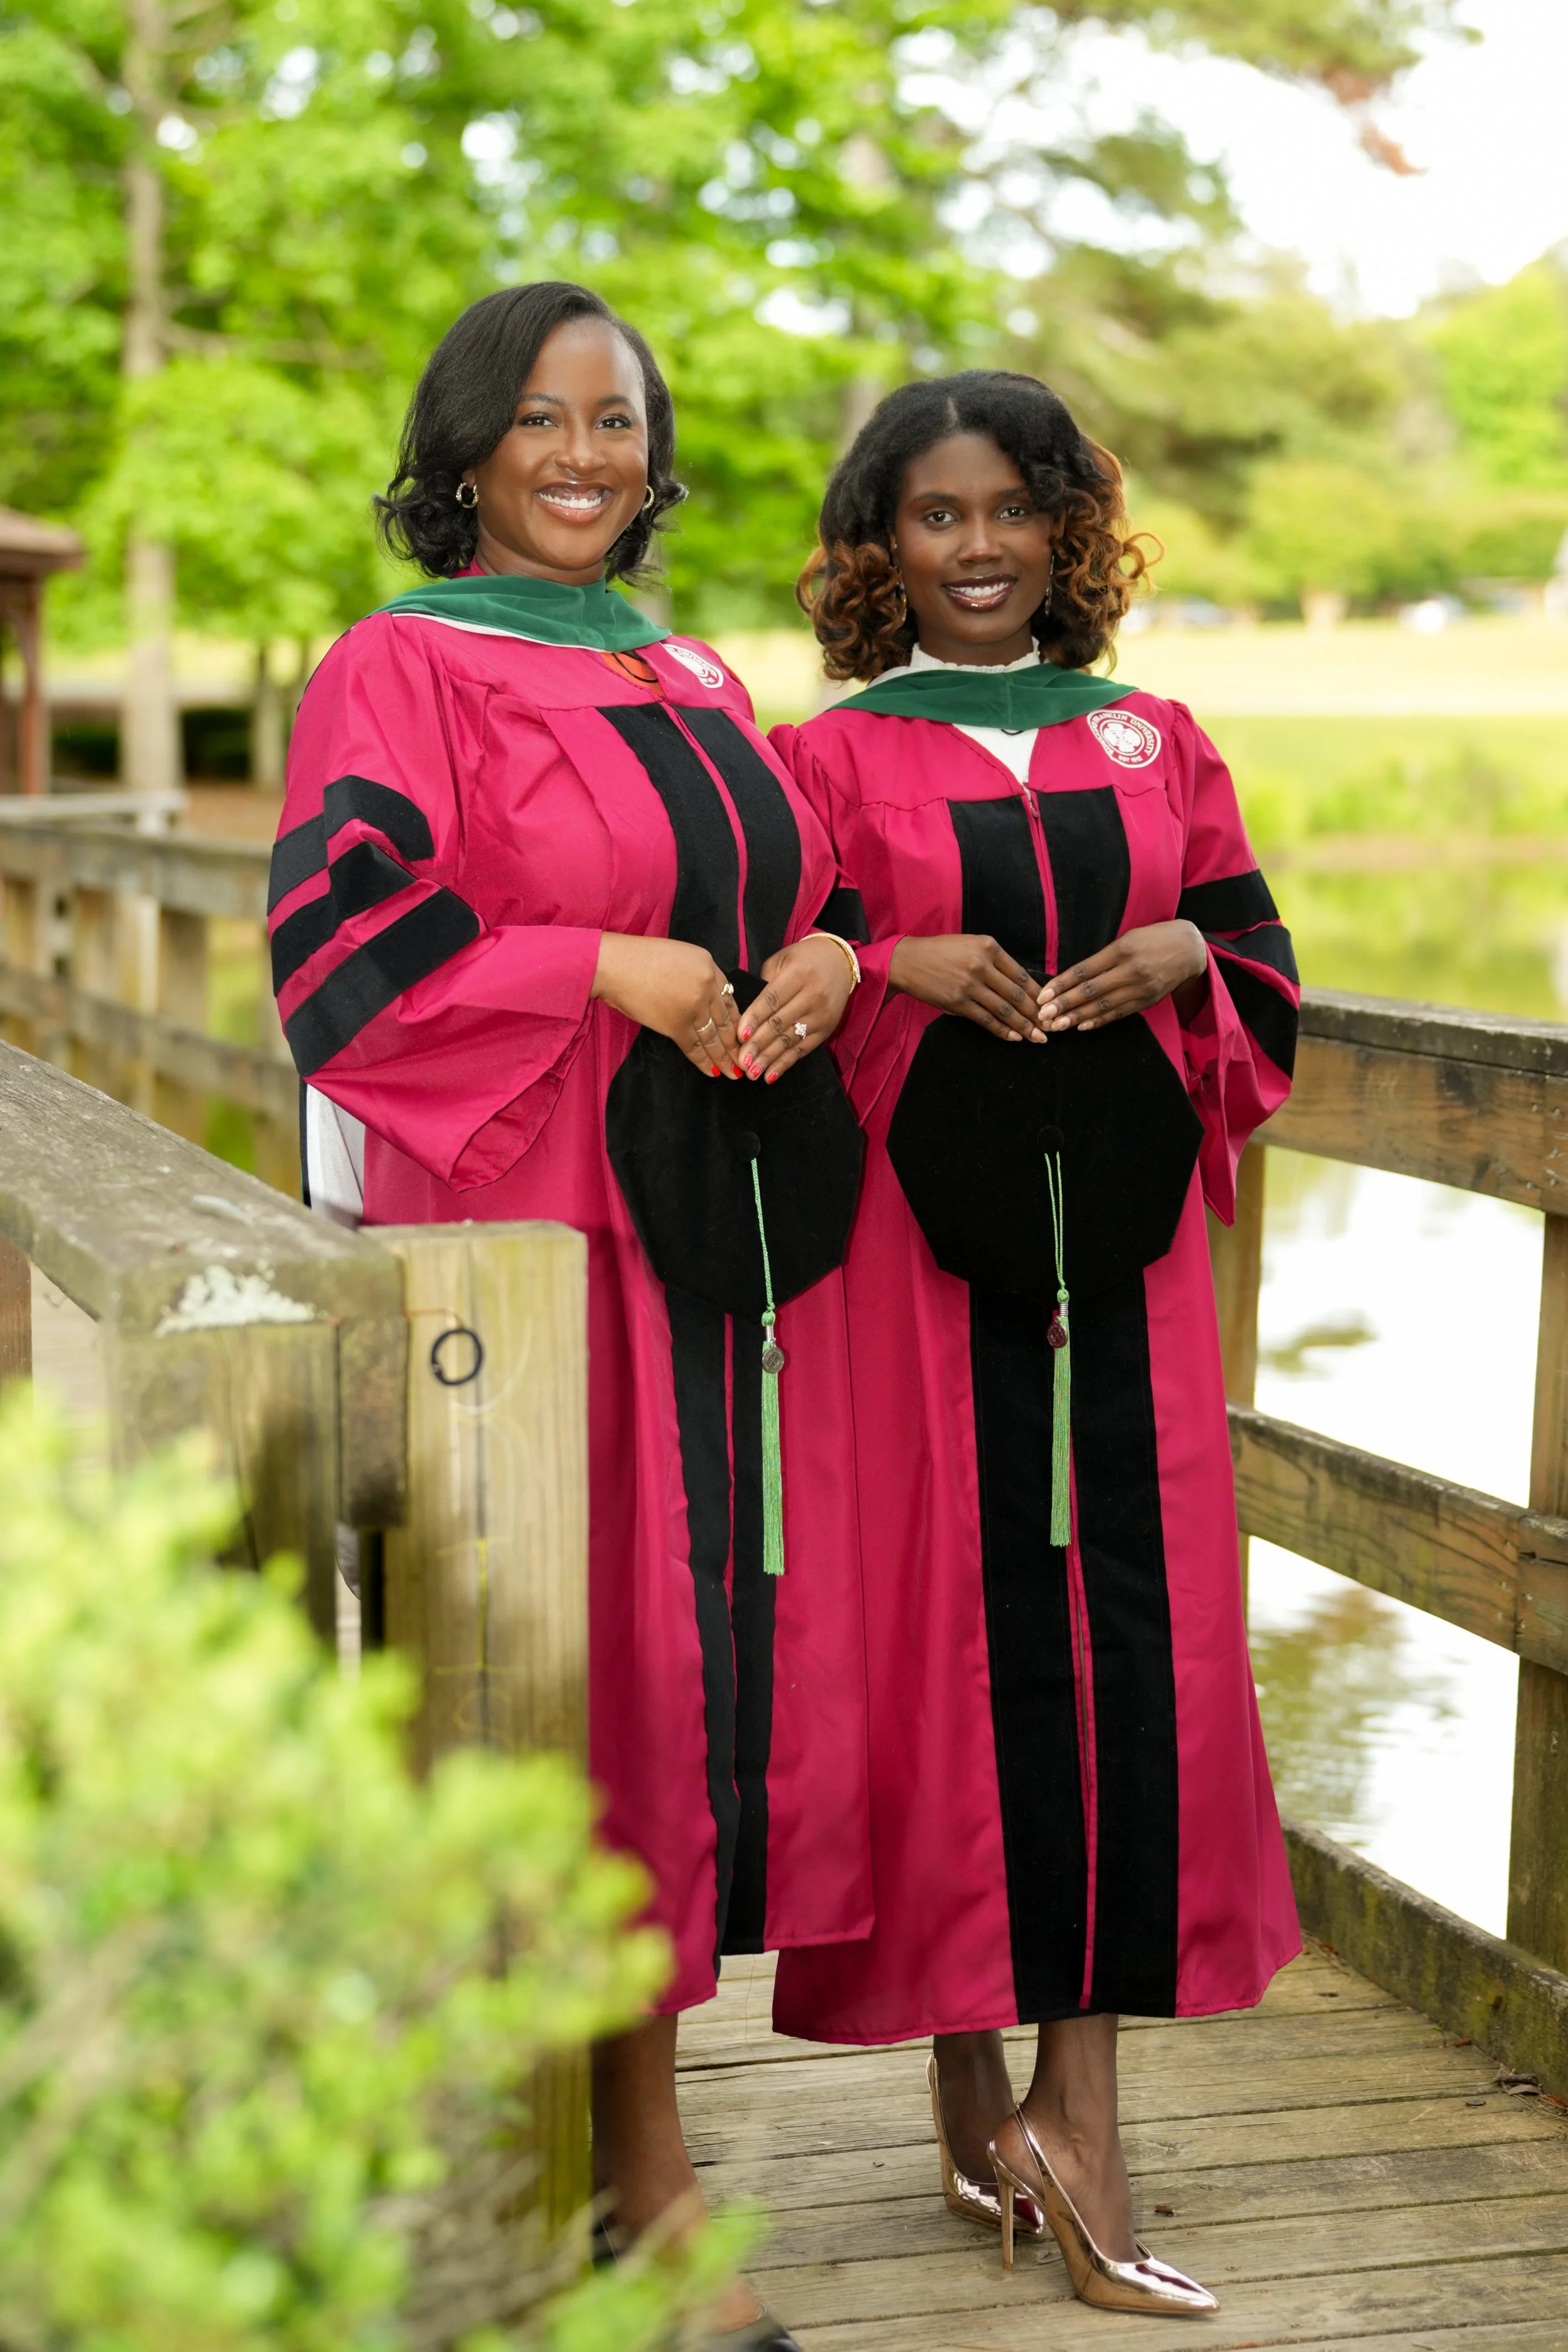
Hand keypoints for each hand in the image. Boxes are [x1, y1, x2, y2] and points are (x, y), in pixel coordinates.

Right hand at [592, 933, 743, 1076]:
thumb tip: (702, 998)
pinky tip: (712, 1072)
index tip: (742, 1034)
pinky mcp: (676, 1024)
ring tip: (734, 1073)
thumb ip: (696, 975)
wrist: (615, 965)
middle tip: (746, 1059)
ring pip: (714, 1038)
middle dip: (736, 1044)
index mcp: (709, 965)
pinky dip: (703, 1062)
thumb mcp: (679, 955)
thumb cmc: (639, 958)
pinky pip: (694, 1048)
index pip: (729, 997)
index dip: (736, 1019)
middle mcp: (707, 986)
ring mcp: (694, 1006)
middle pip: (726, 1020)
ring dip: (724, 1058)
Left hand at [739, 936, 854, 1081]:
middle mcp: (813, 996)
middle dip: (758, 1044)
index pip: (772, 1000)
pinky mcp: (826, 1030)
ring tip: (751, 1072)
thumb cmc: (803, 959)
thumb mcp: (782, 960)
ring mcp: (821, 1015)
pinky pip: (802, 1050)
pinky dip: (785, 1064)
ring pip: (790, 1040)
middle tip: (740, 1060)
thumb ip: (764, 982)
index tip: (739, 1035)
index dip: (754, 1018)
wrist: (840, 961)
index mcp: (798, 974)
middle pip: (780, 1023)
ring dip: (769, 1058)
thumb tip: (746, 1014)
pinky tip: (770, 1076)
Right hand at [888, 934, 1046, 1042]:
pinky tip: (1015, 1037)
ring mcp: (969, 985)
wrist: (907, 961)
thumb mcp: (970, 944)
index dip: (1037, 993)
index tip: (1049, 1004)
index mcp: (988, 947)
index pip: (1020, 974)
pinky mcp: (957, 1002)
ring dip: (1024, 1026)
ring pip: (1004, 1010)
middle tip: (1050, 1026)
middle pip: (1016, 994)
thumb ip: (994, 961)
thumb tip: (1018, 985)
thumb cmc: (940, 951)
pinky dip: (1002, 1030)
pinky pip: (986, 1020)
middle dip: (1036, 1013)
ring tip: (1038, 1037)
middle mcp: (981, 965)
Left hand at [1038, 921, 1207, 1032]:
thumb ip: (1103, 957)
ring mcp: (1141, 988)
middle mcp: (1132, 970)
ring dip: (1078, 1018)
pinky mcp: (1148, 1001)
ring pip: (1104, 1006)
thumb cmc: (1154, 938)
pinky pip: (1119, 1013)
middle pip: (1092, 991)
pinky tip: (1083, 1026)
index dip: (1062, 984)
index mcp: (1123, 950)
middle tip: (1043, 1016)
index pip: (1085, 970)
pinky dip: (1100, 1020)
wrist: (1191, 949)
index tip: (1043, 995)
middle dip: (1065, 1005)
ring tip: (1057, 1026)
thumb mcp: (1128, 938)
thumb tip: (1073, 978)